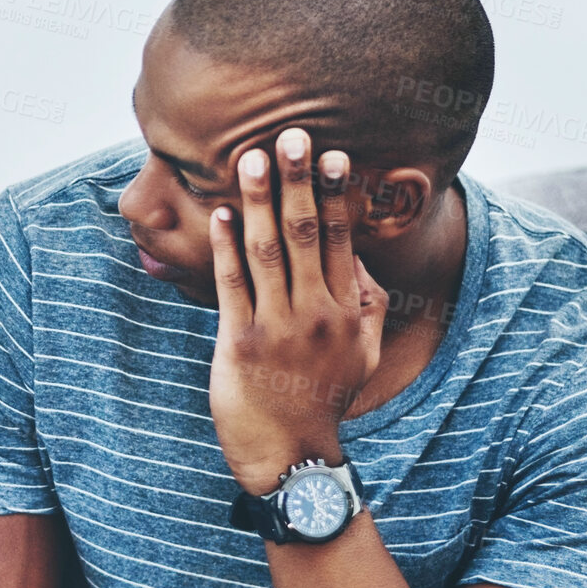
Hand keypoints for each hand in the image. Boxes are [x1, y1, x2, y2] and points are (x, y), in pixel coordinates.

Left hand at [206, 128, 387, 494]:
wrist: (290, 453)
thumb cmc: (323, 397)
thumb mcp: (363, 354)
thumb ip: (367, 304)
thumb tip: (363, 257)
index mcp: (347, 311)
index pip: (343, 240)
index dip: (336, 194)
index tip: (332, 154)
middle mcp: (316, 313)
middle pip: (307, 234)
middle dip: (297, 182)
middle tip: (291, 134)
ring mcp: (277, 327)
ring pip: (267, 251)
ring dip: (257, 201)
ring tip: (249, 158)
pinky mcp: (239, 342)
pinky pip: (231, 285)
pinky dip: (225, 247)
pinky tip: (219, 214)